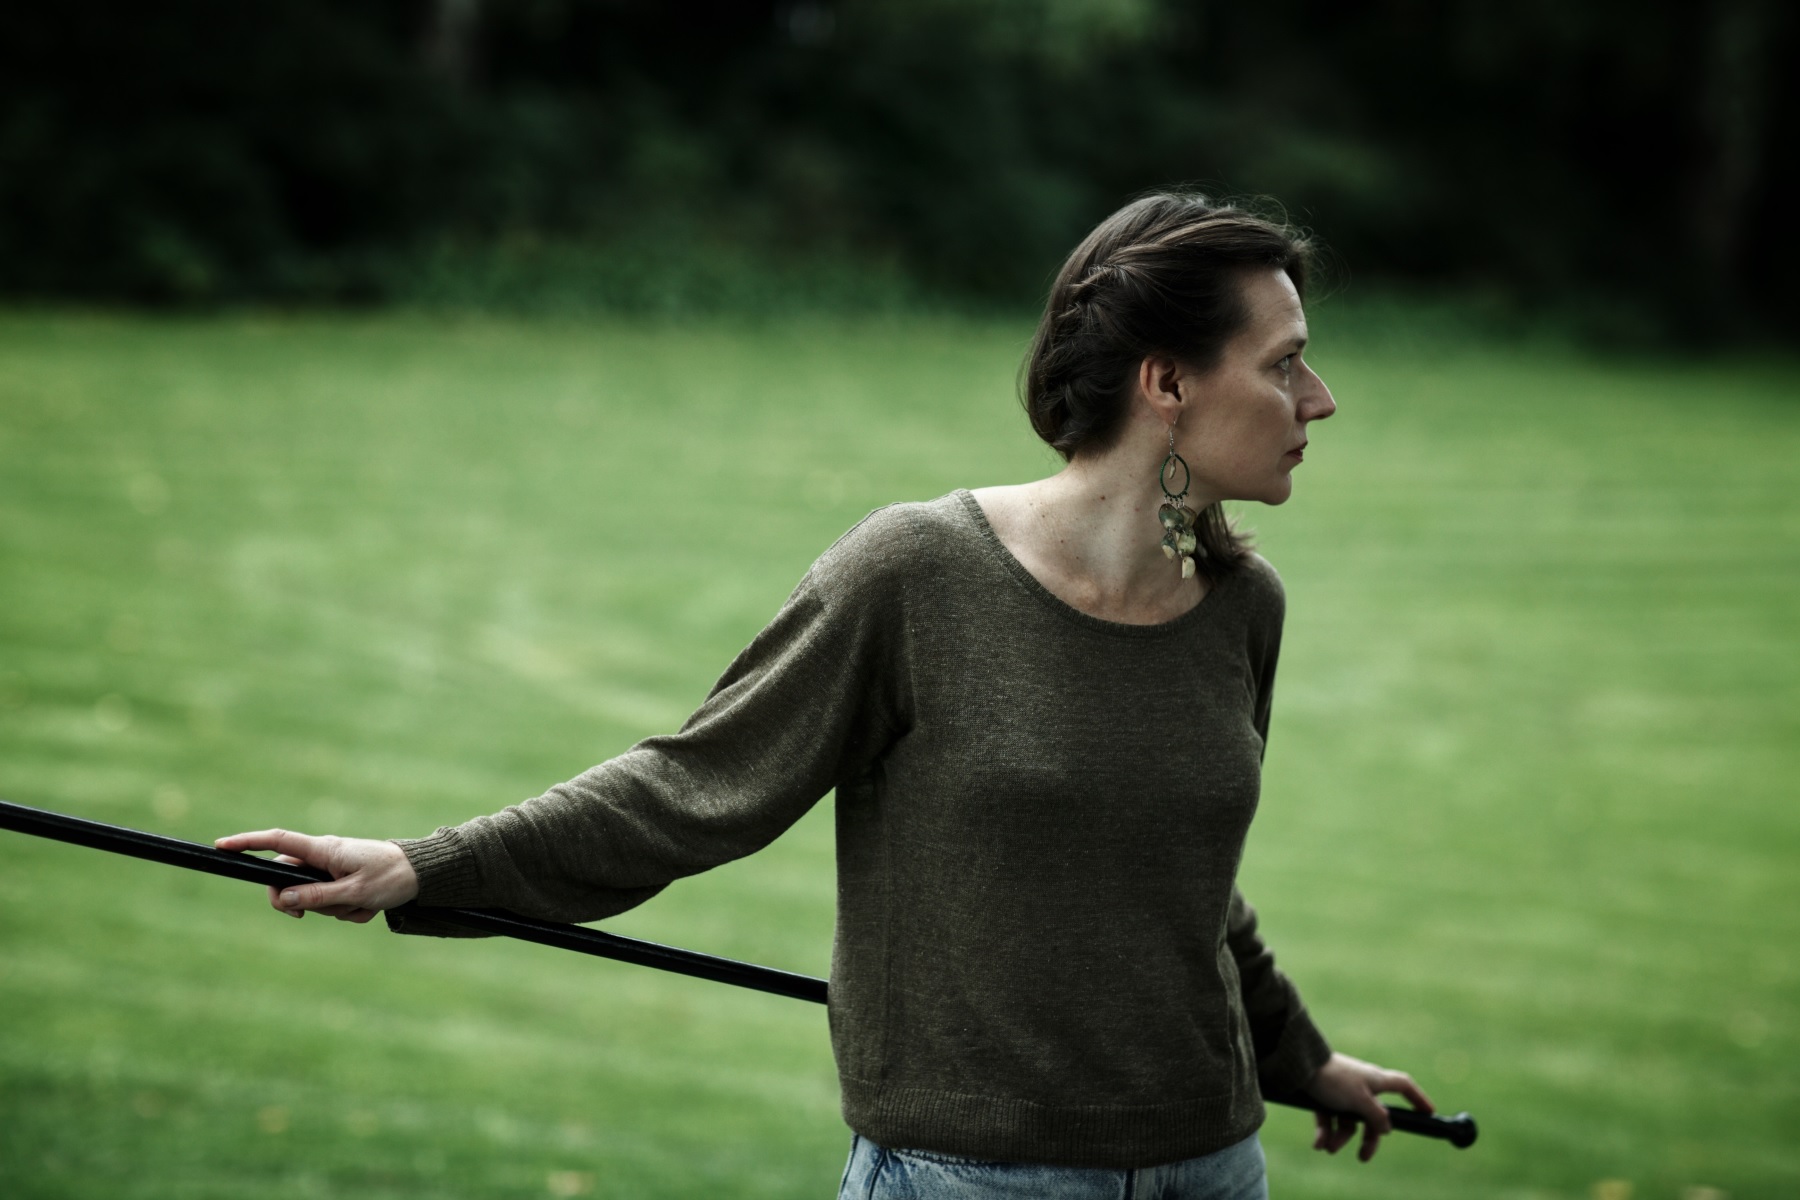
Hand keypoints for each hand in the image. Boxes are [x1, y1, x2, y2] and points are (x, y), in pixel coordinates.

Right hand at [213, 829, 419, 922]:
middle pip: (289, 881)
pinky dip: (347, 909)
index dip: (247, 842)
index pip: (277, 842)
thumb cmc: (391, 877)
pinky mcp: (342, 881)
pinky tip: (368, 906)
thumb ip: (316, 897)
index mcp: (323, 850)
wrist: (422, 875)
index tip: (221, 846)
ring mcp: (332, 869)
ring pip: (312, 897)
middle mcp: (324, 856)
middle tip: (319, 912)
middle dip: (302, 903)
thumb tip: (284, 899)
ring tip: (362, 903)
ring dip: (335, 908)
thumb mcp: (354, 892)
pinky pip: (332, 903)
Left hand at [1302, 1051, 1433, 1161]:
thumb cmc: (1334, 1079)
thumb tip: (1387, 1128)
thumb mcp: (1360, 1100)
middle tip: (1363, 1157)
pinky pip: (1329, 1118)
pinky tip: (1318, 1143)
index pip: (1404, 1087)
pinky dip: (1325, 1131)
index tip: (1428, 1112)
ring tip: (1328, 1147)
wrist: (1297, 1066)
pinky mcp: (1324, 1095)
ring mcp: (1342, 1091)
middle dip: (1367, 1138)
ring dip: (1339, 1137)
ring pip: (1348, 1120)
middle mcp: (1361, 1086)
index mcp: (1376, 1081)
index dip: (1418, 1098)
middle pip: (1372, 1116)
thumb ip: (1376, 1116)